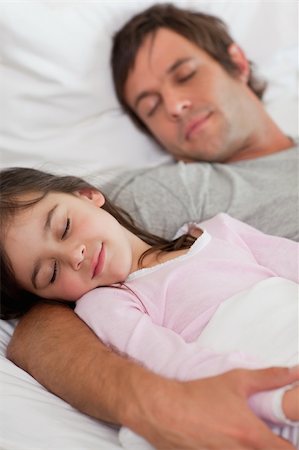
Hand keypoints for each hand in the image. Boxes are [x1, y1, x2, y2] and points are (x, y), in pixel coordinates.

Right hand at [128, 367, 298, 449]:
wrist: (163, 409)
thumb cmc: (199, 395)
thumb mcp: (236, 380)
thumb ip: (270, 377)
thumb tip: (295, 373)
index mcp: (251, 436)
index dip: (290, 444)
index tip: (285, 437)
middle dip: (269, 447)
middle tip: (263, 436)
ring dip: (248, 449)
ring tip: (239, 437)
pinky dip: (229, 449)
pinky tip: (222, 440)